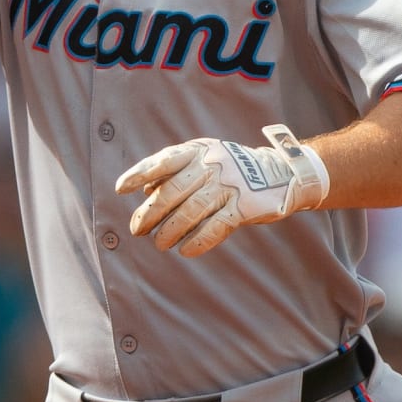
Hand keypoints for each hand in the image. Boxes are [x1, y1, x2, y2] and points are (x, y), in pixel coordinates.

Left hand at [114, 133, 327, 257]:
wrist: (281, 172)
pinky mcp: (245, 206)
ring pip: (191, 211)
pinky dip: (198, 241)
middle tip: (137, 229)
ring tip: (159, 243)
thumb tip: (145, 191)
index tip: (120, 189)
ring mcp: (229, 184)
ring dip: (170, 231)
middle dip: (150, 213)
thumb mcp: (205, 159)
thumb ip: (177, 171)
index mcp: (198, 150)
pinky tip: (185, 250)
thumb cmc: (232, 170)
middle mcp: (212, 164)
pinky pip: (215, 227)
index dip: (139, 174)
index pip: (163, 161)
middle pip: (172, 192)